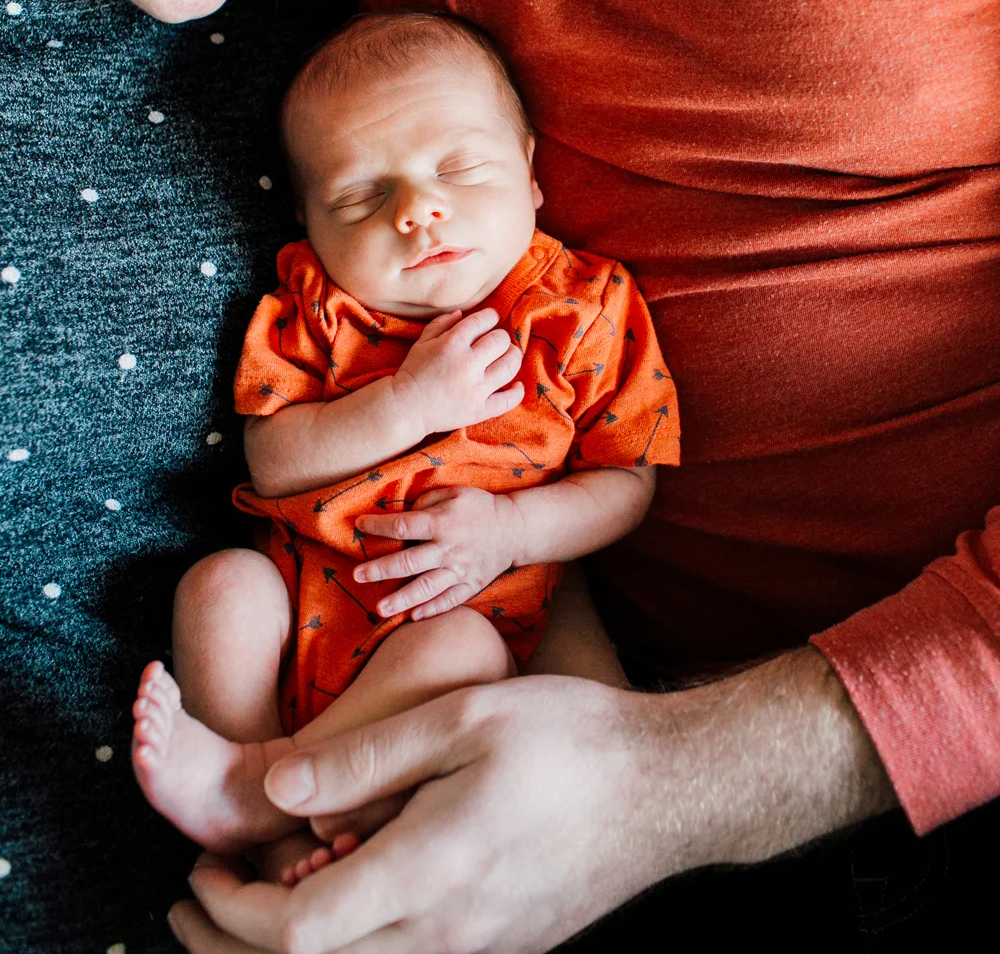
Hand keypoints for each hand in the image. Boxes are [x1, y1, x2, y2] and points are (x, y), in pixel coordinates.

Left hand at [169, 651, 895, 953]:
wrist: (668, 787)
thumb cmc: (567, 738)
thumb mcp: (460, 719)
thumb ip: (363, 759)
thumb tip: (274, 790)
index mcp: (430, 874)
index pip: (297, 930)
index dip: (230, 913)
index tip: (198, 873)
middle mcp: (450, 934)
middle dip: (237, 942)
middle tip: (193, 901)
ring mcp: (483, 949)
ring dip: (292, 947)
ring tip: (251, 899)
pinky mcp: (506, 946)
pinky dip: (351, 944)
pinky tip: (342, 893)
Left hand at [353, 485, 521, 618]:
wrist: (515, 528)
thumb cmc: (479, 507)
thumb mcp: (454, 493)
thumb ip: (426, 502)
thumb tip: (405, 516)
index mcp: (442, 522)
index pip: (403, 526)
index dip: (378, 526)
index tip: (359, 526)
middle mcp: (448, 549)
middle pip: (409, 562)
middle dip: (380, 569)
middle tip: (357, 576)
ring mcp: (460, 570)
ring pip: (427, 588)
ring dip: (402, 599)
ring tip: (380, 608)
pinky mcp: (471, 585)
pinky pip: (449, 601)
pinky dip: (432, 610)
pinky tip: (413, 617)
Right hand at [391, 307, 523, 437]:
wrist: (406, 408)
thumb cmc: (413, 372)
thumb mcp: (422, 342)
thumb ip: (442, 323)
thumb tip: (462, 312)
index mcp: (452, 344)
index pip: (482, 321)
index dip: (491, 316)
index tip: (491, 319)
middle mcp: (467, 364)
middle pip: (501, 341)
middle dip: (501, 337)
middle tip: (497, 340)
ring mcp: (476, 389)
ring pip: (510, 366)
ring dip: (513, 357)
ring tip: (508, 356)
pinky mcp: (480, 410)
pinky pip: (508, 400)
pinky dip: (517, 392)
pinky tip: (517, 385)